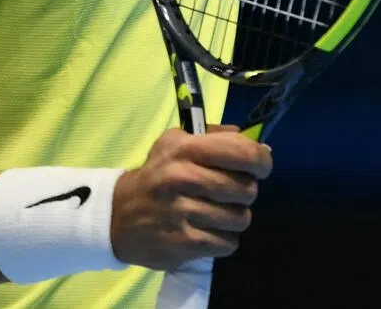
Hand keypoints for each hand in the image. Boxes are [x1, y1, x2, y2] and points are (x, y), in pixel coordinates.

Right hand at [110, 128, 272, 269]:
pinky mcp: (184, 243)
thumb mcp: (176, 142)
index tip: (262, 166)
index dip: (261, 160)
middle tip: (233, 191)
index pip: (242, 152)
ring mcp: (184, 213)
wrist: (118, 215)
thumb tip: (258, 144)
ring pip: (240, 218)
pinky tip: (212, 230)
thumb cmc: (156, 174)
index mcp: (186, 149)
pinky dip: (226, 238)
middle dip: (246, 190)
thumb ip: (216, 137)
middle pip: (246, 188)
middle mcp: (185, 178)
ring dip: (236, 216)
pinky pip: (228, 242)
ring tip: (221, 212)